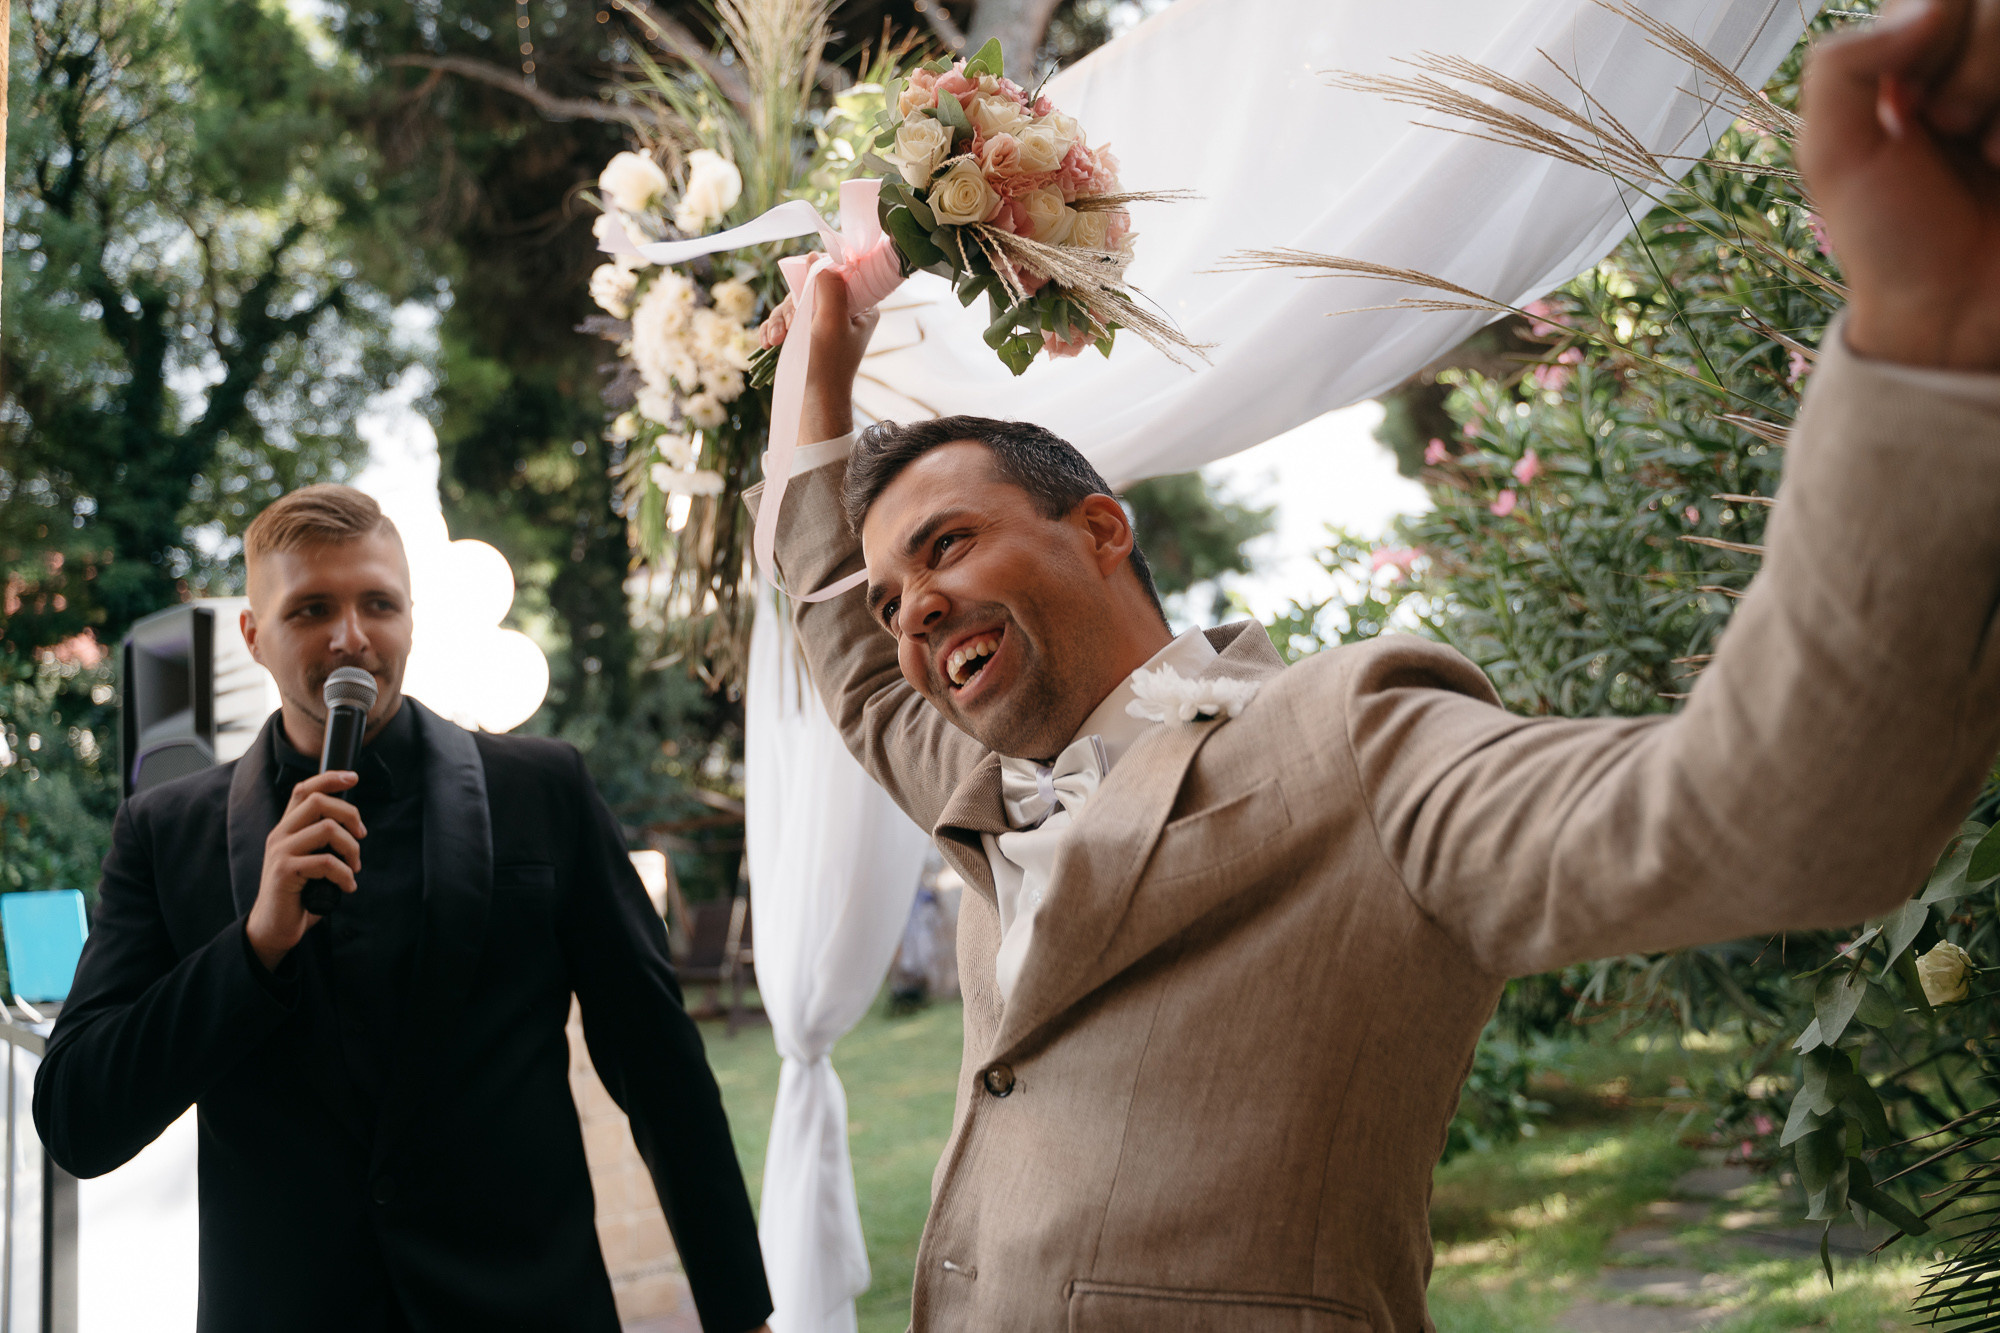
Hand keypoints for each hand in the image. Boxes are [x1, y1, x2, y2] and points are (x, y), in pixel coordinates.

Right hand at [245, 770, 364, 971]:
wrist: (274, 927)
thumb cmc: (299, 895)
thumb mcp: (312, 861)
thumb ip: (324, 843)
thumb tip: (355, 827)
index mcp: (287, 829)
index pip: (303, 790)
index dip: (329, 778)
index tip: (354, 777)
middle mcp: (280, 835)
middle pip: (318, 802)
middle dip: (350, 815)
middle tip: (362, 836)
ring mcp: (280, 852)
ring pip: (326, 829)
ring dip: (351, 848)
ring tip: (355, 867)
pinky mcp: (284, 871)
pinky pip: (326, 862)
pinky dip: (345, 874)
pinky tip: (347, 887)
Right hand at [758, 269, 880, 445]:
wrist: (814, 402)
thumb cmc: (827, 365)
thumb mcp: (831, 321)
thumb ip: (827, 286)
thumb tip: (816, 255)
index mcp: (861, 307)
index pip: (838, 275)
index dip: (816, 280)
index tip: (803, 297)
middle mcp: (843, 313)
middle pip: (810, 289)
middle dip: (792, 308)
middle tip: (787, 331)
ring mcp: (821, 324)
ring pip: (793, 304)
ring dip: (779, 321)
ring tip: (775, 341)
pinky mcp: (803, 335)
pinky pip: (784, 320)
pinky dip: (774, 329)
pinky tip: (768, 342)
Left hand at [1801, 0, 1999, 369]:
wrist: (1954, 316)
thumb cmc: (1890, 238)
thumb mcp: (1832, 152)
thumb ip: (1843, 64)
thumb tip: (1935, 2)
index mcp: (1922, 55)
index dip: (1935, 39)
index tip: (1906, 107)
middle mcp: (1986, 62)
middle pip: (1999, 7)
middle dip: (1974, 71)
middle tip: (1948, 134)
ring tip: (1988, 156)